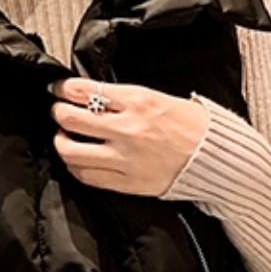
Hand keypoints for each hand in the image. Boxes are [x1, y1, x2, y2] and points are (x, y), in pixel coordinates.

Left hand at [49, 78, 209, 195]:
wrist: (212, 157)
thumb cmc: (189, 125)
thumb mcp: (157, 97)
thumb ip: (121, 98)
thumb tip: (88, 95)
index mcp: (137, 101)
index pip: (84, 91)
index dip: (62, 89)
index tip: (58, 89)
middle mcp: (127, 129)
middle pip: (71, 119)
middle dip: (58, 113)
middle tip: (59, 112)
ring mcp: (124, 159)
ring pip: (71, 152)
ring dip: (61, 142)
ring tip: (65, 138)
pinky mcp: (125, 182)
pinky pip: (86, 176)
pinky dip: (75, 167)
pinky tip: (78, 160)